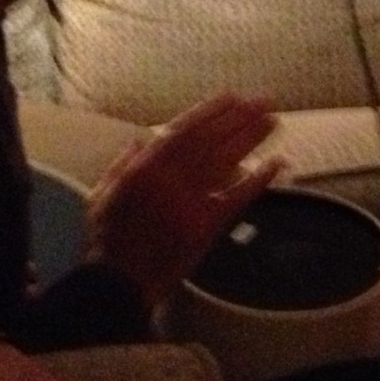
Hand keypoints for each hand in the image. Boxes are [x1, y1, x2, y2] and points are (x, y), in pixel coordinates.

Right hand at [84, 93, 282, 309]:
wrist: (118, 283)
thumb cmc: (108, 240)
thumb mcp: (102, 195)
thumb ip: (121, 164)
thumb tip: (142, 138)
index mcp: (144, 170)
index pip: (184, 131)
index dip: (210, 112)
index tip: (231, 97)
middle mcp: (170, 180)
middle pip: (211, 141)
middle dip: (239, 119)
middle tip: (264, 102)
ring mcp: (191, 203)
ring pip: (227, 162)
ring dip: (251, 139)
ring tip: (272, 121)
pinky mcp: (207, 227)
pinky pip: (237, 198)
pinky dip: (258, 180)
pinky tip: (277, 164)